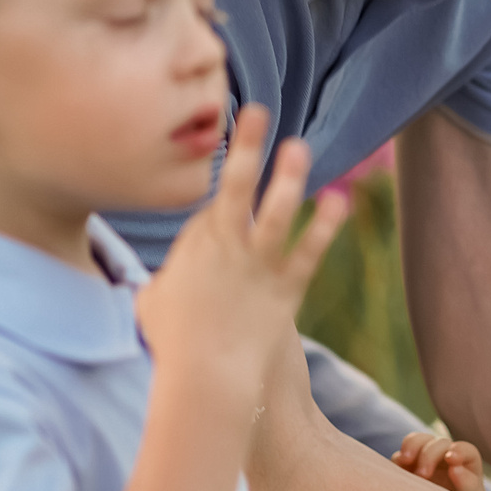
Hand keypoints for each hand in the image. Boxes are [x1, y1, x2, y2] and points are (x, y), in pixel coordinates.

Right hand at [138, 107, 346, 401]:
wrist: (203, 380)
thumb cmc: (174, 347)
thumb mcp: (151, 305)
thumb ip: (155, 285)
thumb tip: (150, 286)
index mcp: (192, 247)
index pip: (213, 204)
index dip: (225, 178)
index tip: (237, 152)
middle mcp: (223, 248)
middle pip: (233, 186)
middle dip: (245, 146)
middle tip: (257, 110)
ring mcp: (257, 266)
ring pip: (275, 212)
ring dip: (288, 178)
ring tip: (300, 147)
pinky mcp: (286, 289)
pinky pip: (308, 251)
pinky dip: (324, 226)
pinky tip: (340, 201)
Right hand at [393, 430, 489, 490]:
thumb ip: (468, 485)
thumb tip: (456, 468)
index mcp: (467, 465)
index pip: (466, 450)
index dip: (459, 450)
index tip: (451, 459)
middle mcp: (446, 458)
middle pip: (439, 443)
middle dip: (430, 454)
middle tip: (423, 475)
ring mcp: (425, 460)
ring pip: (417, 441)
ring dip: (411, 446)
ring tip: (405, 460)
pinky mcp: (407, 468)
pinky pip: (400, 456)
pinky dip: (398, 460)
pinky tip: (397, 473)